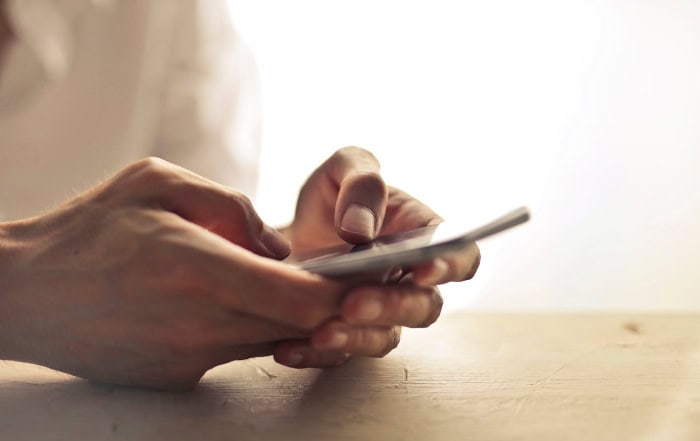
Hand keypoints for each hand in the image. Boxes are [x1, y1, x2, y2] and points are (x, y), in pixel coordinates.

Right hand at [0, 158, 345, 389]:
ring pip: (271, 341)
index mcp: (201, 270)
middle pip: (299, 327)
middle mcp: (202, 325)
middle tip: (335, 276)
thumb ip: (232, 206)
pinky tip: (224, 301)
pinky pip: (235, 350)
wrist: (23, 293)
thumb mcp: (156, 182)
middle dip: (326, 304)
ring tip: (273, 280)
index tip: (360, 276)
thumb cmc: (87, 229)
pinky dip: (247, 327)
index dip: (343, 291)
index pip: (305, 299)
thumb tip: (277, 245)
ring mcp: (190, 358)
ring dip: (287, 315)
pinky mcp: (177, 376)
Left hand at [274, 147, 480, 367]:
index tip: (422, 270)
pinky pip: (338, 355)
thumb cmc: (331, 197)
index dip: (450, 266)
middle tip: (353, 302)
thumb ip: (361, 182)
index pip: (460, 256)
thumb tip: (359, 230)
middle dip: (392, 307)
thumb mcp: (343, 169)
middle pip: (423, 307)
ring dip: (357, 338)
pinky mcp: (345, 335)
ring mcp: (379, 313)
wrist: (285, 233)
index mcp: (422, 236)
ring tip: (321, 333)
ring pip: (385, 338)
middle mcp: (408, 281)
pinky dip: (314, 355)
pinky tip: (288, 348)